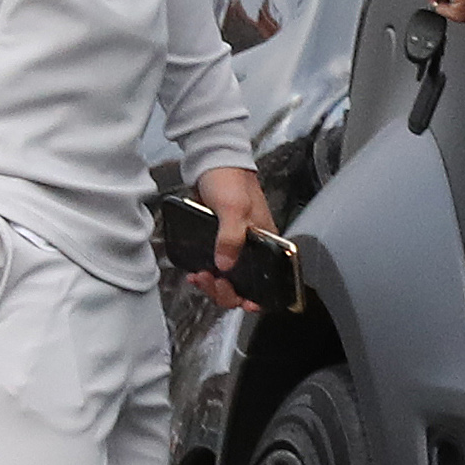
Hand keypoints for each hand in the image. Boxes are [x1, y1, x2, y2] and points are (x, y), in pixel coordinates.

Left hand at [190, 165, 273, 315]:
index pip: (269, 279)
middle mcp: (253, 248)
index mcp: (267, 242)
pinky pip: (214, 267)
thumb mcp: (234, 208)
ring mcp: (234, 247)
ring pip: (228, 279)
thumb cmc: (231, 181)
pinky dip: (205, 275)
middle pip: (244, 284)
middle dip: (226, 290)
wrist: (212, 162)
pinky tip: (195, 272)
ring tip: (200, 276)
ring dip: (213, 285)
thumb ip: (231, 238)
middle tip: (211, 280)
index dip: (259, 295)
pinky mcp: (217, 243)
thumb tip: (226, 266)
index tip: (246, 302)